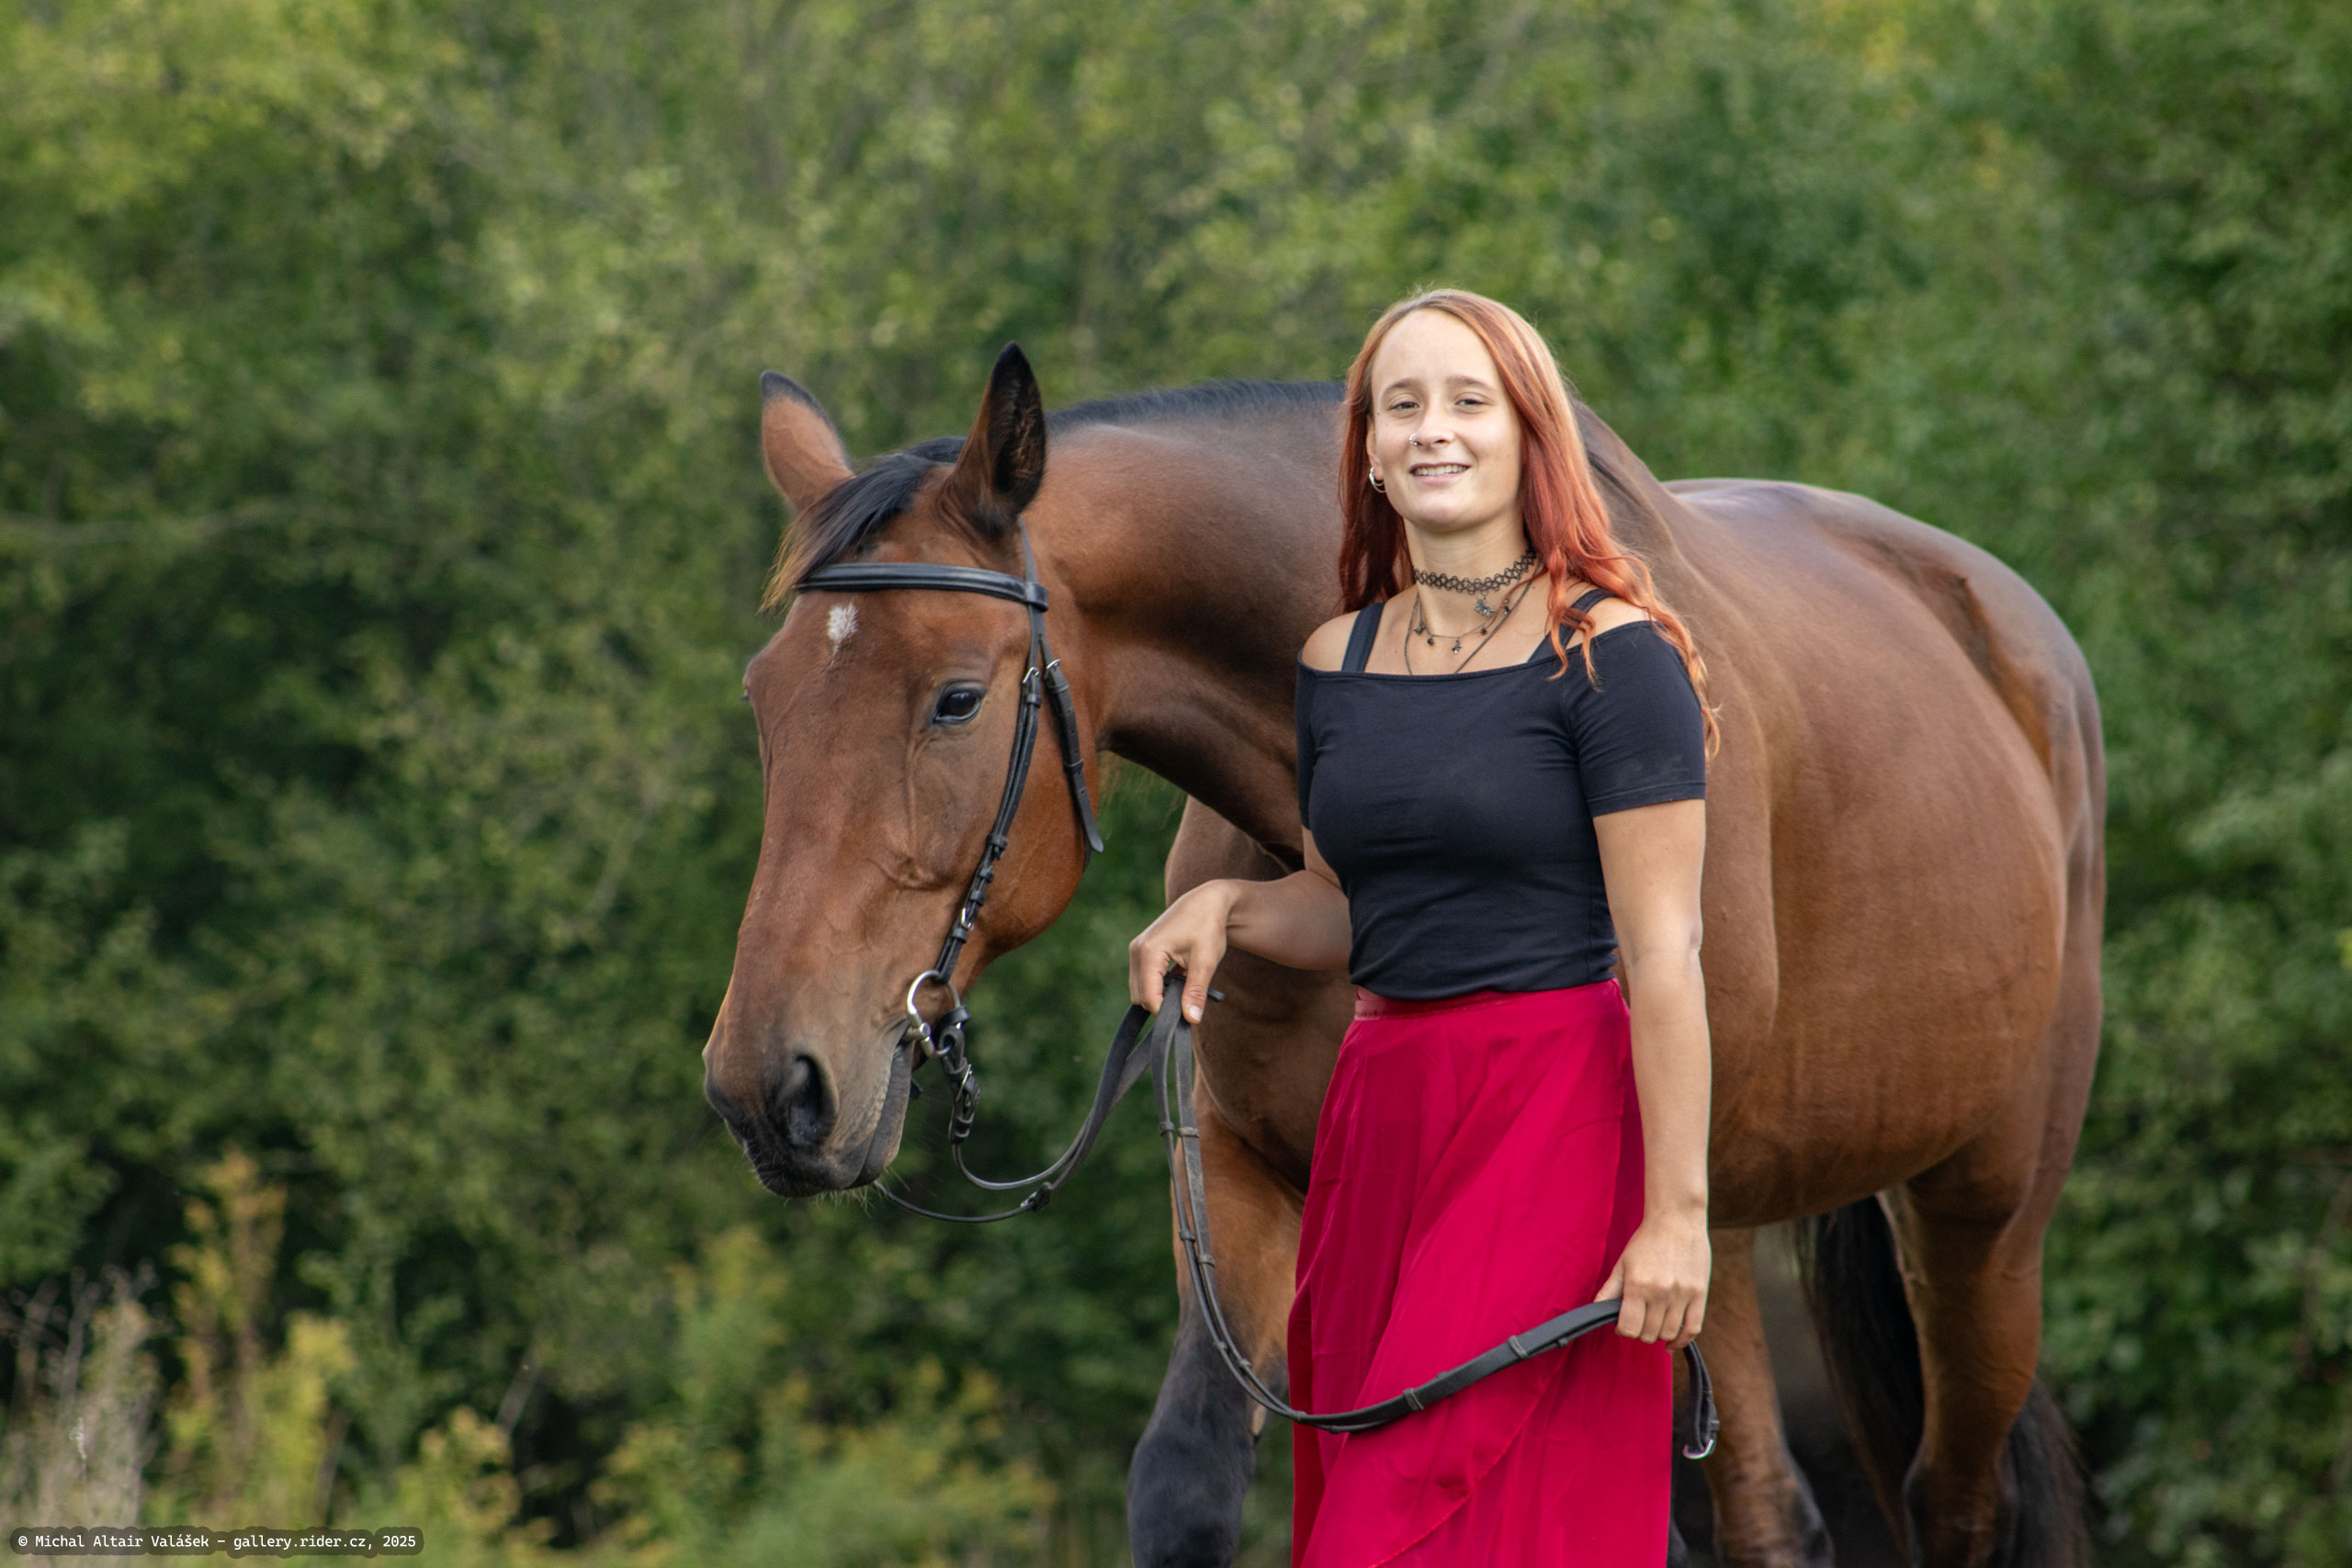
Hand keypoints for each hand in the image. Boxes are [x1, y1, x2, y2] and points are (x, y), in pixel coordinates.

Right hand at [1128, 881, 1238, 1021]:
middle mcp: (1137, 950)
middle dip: (1162, 1004)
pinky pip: (1143, 980)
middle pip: (1140, 996)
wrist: (1207, 901)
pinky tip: (1179, 978)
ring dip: (1160, 995)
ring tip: (1185, 987)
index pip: (1149, 996)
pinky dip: (1158, 986)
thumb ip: (1196, 991)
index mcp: (1149, 951)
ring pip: (1140, 990)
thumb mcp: (1206, 961)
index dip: (1166, 1012)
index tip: (1188, 1015)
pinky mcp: (1141, 951)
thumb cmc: (1208, 926)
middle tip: (1190, 1001)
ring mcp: (1136, 949)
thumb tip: (1192, 1019)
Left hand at [1596, 1211, 1709, 1349]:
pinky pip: (1693, 1329)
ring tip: (1653, 1324)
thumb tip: (1596, 1310)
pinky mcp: (1699, 1294)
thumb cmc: (1646, 1240)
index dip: (1622, 1330)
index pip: (1628, 1328)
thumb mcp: (1623, 1263)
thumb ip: (1610, 1290)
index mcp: (1638, 1285)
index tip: (1622, 1323)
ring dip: (1658, 1335)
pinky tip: (1672, 1342)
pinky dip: (1682, 1341)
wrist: (1677, 1220)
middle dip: (1639, 1332)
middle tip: (1638, 1320)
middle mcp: (1661, 1293)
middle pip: (1648, 1334)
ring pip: (1668, 1333)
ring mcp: (1682, 1295)